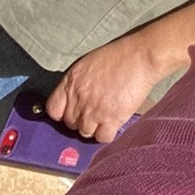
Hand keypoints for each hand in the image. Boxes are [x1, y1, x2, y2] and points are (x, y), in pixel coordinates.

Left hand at [46, 35, 165, 142]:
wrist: (141, 57)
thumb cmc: (118, 56)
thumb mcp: (89, 64)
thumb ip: (76, 83)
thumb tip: (73, 100)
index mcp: (71, 82)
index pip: (53, 108)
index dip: (61, 113)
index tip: (69, 112)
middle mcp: (79, 98)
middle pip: (70, 123)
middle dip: (80, 120)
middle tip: (93, 112)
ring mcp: (94, 111)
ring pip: (84, 133)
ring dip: (93, 127)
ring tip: (105, 115)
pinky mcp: (111, 119)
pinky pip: (102, 138)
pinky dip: (107, 133)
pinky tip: (113, 122)